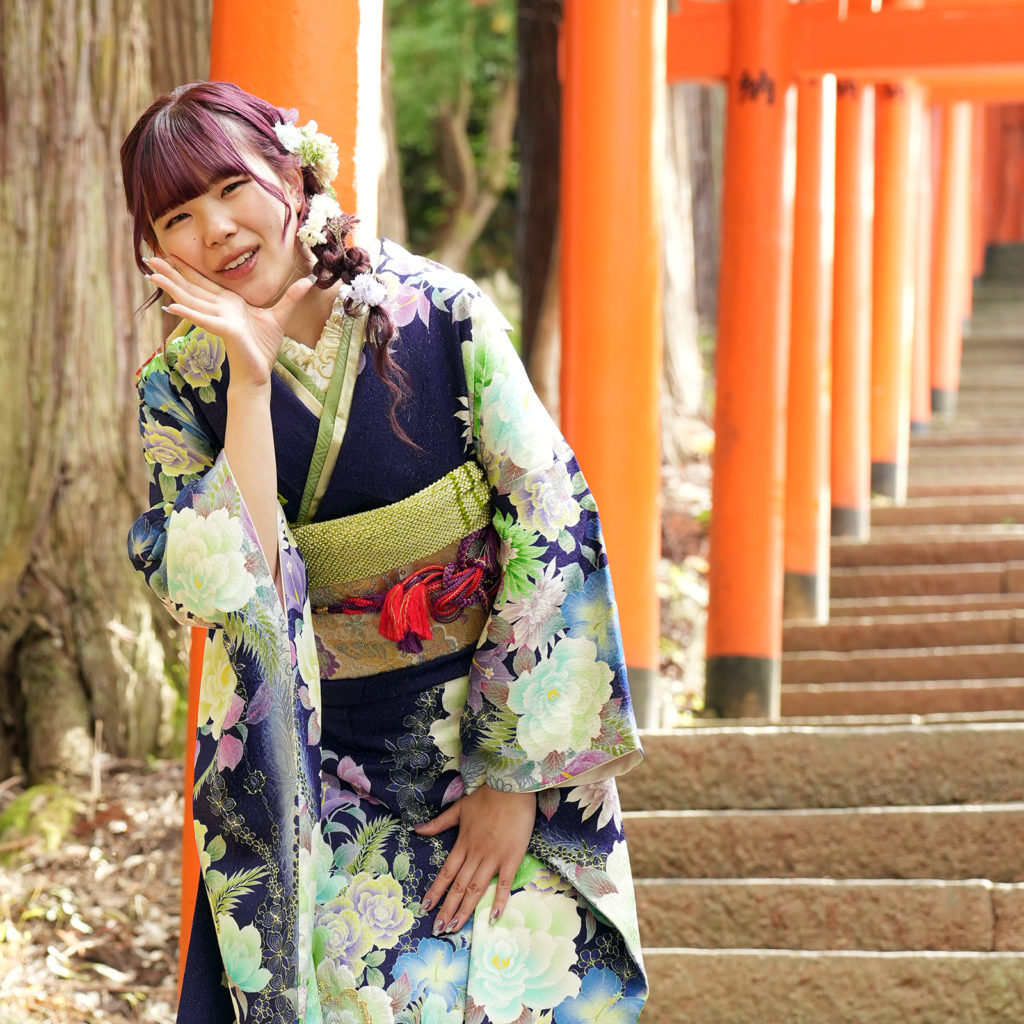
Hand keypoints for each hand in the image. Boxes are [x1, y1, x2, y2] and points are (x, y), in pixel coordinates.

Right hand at [144, 255, 312, 389]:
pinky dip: (189, 313)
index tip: (169, 253)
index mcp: (228, 304)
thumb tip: (308, 281)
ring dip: (172, 287)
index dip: (186, 269)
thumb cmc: (263, 348)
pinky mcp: (225, 332)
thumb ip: (290, 298)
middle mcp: (219, 310)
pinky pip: (205, 320)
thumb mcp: (279, 317)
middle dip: (171, 272)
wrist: (259, 374)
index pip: (203, 283)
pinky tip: (172, 306)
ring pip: (192, 300)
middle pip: (190, 287)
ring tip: (151, 274)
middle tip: (149, 258)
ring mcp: (220, 320)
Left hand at [413, 784, 535, 933]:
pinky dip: (499, 901)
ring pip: (476, 888)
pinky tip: (494, 918)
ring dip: (465, 910)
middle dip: (448, 909)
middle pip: (459, 886)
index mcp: (463, 843)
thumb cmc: (487, 797)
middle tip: (439, 929)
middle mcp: (475, 854)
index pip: (446, 873)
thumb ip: (439, 823)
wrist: (511, 786)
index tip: (425, 908)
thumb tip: (416, 829)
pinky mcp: (511, 858)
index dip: (436, 891)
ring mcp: (493, 858)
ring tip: (456, 927)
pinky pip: (504, 883)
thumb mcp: (459, 808)